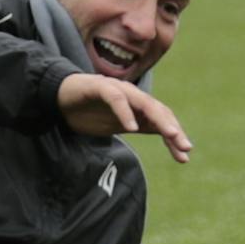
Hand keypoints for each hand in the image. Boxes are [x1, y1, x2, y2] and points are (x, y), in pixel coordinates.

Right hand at [57, 74, 193, 163]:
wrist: (60, 99)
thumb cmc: (89, 112)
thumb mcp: (118, 125)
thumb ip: (140, 126)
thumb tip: (165, 136)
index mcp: (137, 106)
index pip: (162, 120)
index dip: (174, 137)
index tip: (184, 156)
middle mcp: (132, 95)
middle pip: (158, 110)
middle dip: (173, 128)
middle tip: (185, 146)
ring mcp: (117, 89)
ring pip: (144, 102)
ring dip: (158, 119)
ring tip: (170, 135)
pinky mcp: (100, 87)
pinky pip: (117, 98)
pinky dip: (126, 112)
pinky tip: (132, 127)